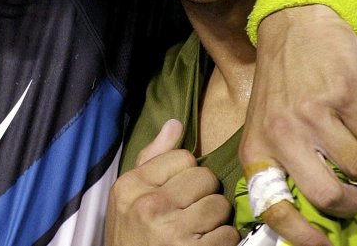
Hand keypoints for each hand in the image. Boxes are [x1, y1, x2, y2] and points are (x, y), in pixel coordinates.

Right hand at [106, 120, 237, 245]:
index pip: (183, 157)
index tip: (178, 191)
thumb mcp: (128, 197)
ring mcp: (172, 232)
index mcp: (131, 186)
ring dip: (215, 220)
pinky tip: (204, 245)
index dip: (186, 174)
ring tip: (198, 229)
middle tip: (191, 210)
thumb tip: (175, 123)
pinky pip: (228, 234)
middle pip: (205, 177)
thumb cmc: (131, 237)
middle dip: (204, 194)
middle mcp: (150, 206)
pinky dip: (222, 242)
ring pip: (220, 206)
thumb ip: (152, 159)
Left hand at [240, 5, 356, 245]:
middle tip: (353, 192)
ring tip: (352, 140)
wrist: (293, 24)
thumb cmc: (281, 81)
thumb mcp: (266, 124)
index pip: (274, 206)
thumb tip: (311, 212)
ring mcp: (312, 114)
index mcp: (258, 148)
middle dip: (349, 202)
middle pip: (327, 196)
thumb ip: (282, 163)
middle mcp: (281, 134)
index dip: (301, 236)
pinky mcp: (343, 95)